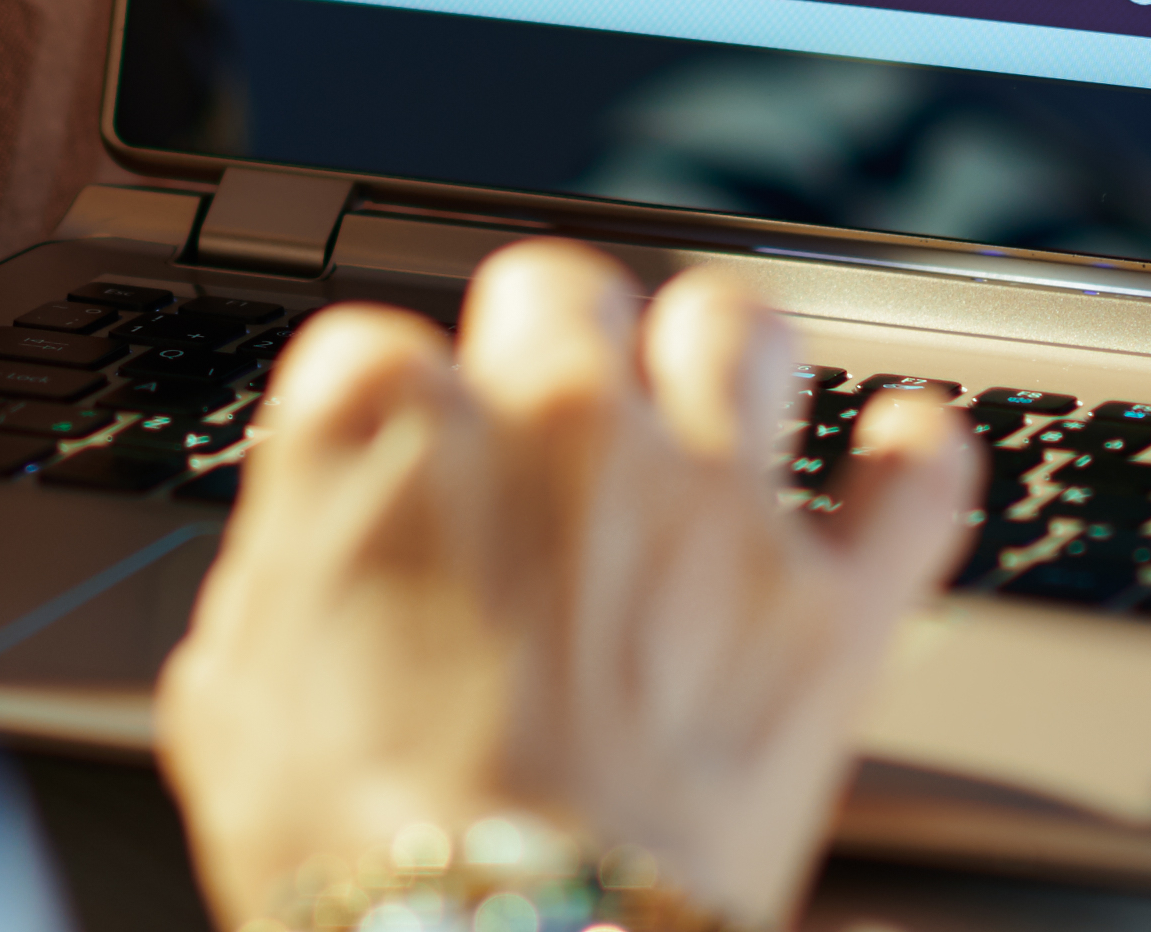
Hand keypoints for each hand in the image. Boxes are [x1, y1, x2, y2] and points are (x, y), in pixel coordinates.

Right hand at [156, 243, 972, 931]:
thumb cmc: (354, 862)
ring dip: (720, 360)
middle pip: (561, 289)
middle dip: (553, 346)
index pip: (377, 340)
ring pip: (737, 326)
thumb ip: (282, 579)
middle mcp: (551, 420)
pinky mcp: (826, 598)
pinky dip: (912, 456)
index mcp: (383, 425)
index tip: (400, 468)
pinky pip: (914, 472)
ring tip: (715, 403)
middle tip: (550, 424)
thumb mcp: (235, 706)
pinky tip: (896, 452)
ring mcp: (701, 495)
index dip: (391, 414)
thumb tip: (308, 559)